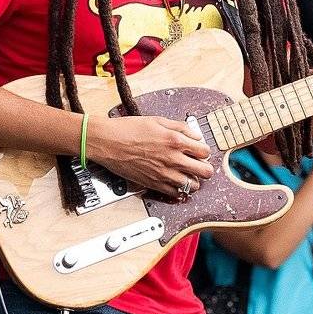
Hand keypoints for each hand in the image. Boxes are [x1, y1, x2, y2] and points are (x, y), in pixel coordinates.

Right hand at [87, 112, 212, 199]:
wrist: (107, 142)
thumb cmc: (128, 129)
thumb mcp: (157, 120)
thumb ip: (180, 127)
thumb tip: (195, 135)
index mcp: (175, 141)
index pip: (205, 152)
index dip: (204, 151)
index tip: (200, 151)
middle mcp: (173, 159)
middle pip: (205, 171)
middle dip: (205, 168)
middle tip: (199, 165)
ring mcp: (164, 174)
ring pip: (193, 185)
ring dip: (194, 180)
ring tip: (188, 174)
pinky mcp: (153, 184)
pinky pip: (175, 193)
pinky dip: (178, 189)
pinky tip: (175, 182)